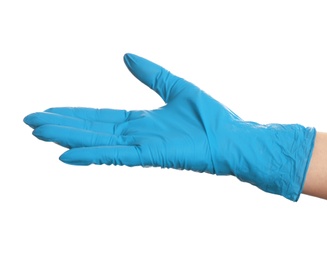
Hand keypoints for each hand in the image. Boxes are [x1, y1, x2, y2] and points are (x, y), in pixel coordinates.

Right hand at [23, 53, 315, 200]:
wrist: (234, 137)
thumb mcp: (176, 86)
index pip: (101, 116)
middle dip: (62, 125)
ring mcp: (143, 147)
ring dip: (68, 137)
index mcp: (142, 121)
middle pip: (92, 128)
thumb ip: (151, 74)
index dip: (75, 113)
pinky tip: (65, 156)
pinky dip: (91, 156)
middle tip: (31, 121)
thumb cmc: (211, 116)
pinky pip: (117, 157)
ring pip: (97, 141)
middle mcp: (137, 135)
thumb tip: (125, 55)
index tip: (51, 109)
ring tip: (39, 132)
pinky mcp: (153, 156)